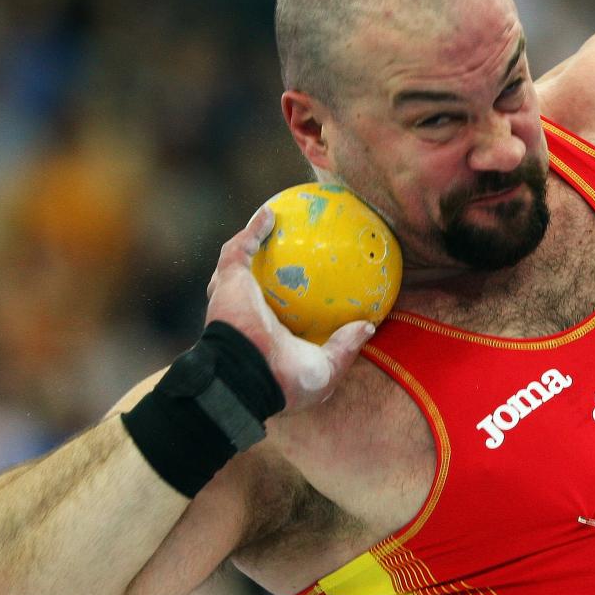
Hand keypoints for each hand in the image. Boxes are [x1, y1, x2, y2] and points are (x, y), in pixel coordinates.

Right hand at [204, 205, 374, 410]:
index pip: (284, 313)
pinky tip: (270, 213)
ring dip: (254, 241)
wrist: (251, 378)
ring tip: (274, 219)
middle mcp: (252, 316)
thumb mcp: (327, 370)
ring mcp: (237, 298)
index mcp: (273, 337)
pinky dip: (253, 230)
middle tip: (295, 248)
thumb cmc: (287, 381)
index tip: (322, 283)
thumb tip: (367, 326)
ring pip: (240, 264)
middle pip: (258, 285)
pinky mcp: (228, 282)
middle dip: (269, 266)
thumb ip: (345, 347)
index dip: (298, 298)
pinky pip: (239, 249)